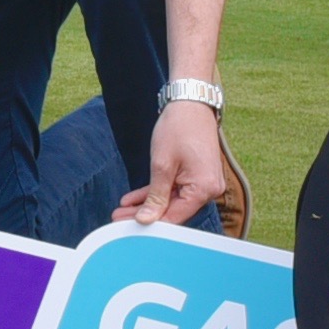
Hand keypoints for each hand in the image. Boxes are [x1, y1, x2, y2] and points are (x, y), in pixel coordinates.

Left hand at [120, 98, 235, 232]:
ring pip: (171, 200)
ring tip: (122, 209)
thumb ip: (155, 196)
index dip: (151, 223)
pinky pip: (175, 189)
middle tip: (119, 217)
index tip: (127, 226)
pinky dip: (156, 192)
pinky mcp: (197, 175)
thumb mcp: (162, 165)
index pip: (175, 216)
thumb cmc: (179, 128)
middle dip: (145, 213)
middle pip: (173, 210)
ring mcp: (204, 182)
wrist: (190, 102)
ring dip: (148, 204)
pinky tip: (134, 199)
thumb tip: (146, 219)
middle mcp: (209, 189)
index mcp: (204, 189)